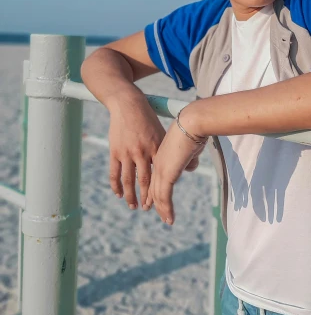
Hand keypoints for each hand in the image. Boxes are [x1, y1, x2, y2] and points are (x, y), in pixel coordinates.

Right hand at [107, 91, 165, 209]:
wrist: (128, 104)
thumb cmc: (149, 118)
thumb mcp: (163, 133)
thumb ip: (173, 151)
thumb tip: (191, 166)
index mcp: (156, 148)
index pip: (161, 174)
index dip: (162, 189)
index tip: (164, 203)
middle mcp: (142, 152)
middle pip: (145, 181)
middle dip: (147, 198)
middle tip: (149, 210)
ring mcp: (127, 152)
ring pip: (129, 180)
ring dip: (131, 196)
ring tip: (134, 206)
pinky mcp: (115, 151)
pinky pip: (115, 172)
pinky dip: (116, 185)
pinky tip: (118, 194)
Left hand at [146, 106, 206, 224]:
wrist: (191, 122)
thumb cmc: (194, 129)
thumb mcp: (188, 146)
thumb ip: (187, 158)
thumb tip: (190, 166)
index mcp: (159, 154)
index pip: (153, 175)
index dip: (152, 187)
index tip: (151, 197)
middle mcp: (156, 163)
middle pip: (152, 186)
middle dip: (152, 200)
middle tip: (149, 210)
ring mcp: (160, 169)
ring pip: (157, 194)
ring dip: (161, 209)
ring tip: (166, 220)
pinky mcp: (167, 174)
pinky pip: (165, 196)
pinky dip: (167, 209)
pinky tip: (169, 218)